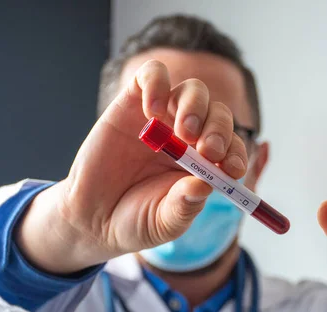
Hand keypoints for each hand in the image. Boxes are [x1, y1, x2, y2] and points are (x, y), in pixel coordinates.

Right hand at [15, 60, 247, 273]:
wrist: (90, 216)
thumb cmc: (135, 221)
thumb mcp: (164, 223)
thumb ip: (185, 206)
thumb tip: (205, 185)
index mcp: (204, 164)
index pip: (232, 147)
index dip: (236, 153)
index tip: (231, 169)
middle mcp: (188, 137)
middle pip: (218, 114)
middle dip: (219, 129)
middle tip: (207, 150)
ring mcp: (162, 118)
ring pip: (193, 90)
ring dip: (195, 107)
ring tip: (182, 132)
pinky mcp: (133, 102)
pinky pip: (153, 74)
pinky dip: (158, 83)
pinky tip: (153, 110)